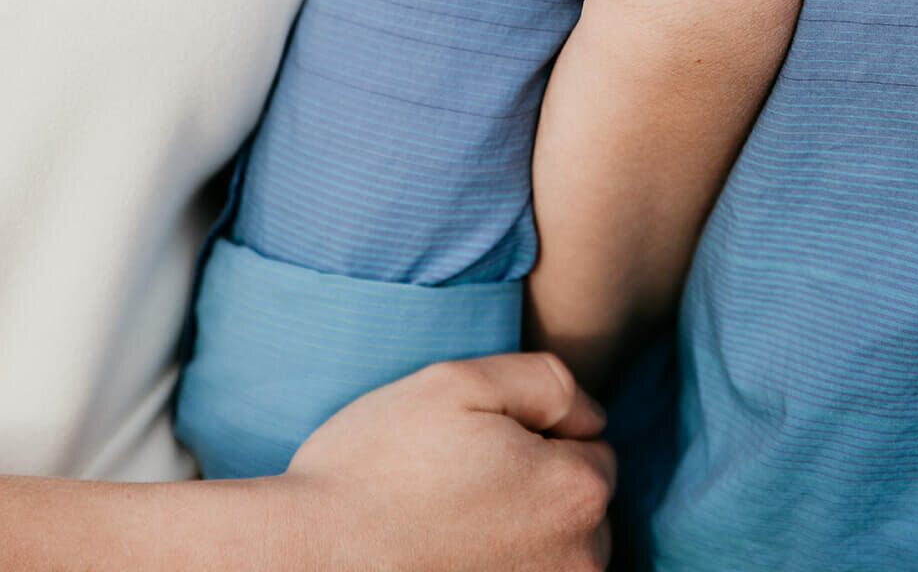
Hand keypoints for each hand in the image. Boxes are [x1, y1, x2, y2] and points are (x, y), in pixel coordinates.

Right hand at [283, 352, 614, 570]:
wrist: (306, 558)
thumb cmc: (379, 464)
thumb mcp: (459, 381)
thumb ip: (546, 381)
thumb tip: (590, 415)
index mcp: (576, 491)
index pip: (595, 445)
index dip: (540, 430)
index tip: (481, 439)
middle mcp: (581, 563)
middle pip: (583, 506)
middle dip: (540, 486)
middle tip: (463, 479)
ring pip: (559, 553)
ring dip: (523, 535)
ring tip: (451, 522)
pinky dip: (500, 568)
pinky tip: (450, 556)